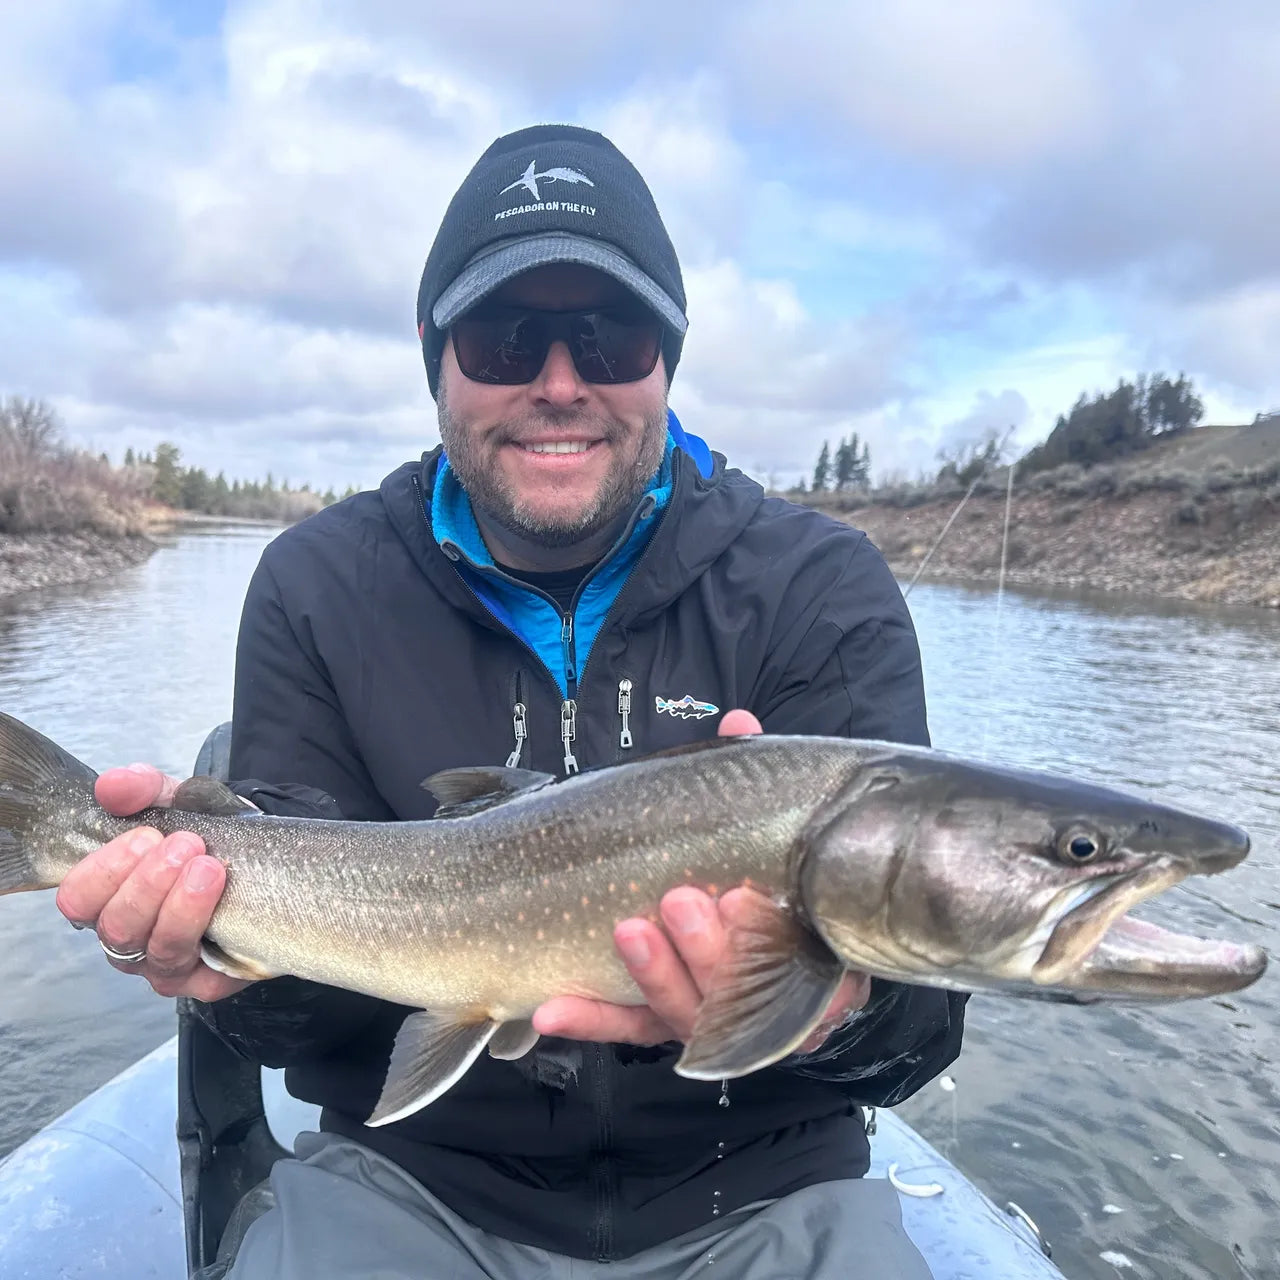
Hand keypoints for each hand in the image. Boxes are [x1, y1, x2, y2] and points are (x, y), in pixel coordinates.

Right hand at [55, 764, 250, 1001]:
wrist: (267, 859)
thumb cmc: (207, 837)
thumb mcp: (177, 802)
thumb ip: (143, 789)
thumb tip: (113, 786)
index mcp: (109, 897)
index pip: (78, 899)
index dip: (104, 871)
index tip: (145, 836)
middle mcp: (130, 938)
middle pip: (116, 928)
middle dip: (148, 885)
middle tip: (186, 845)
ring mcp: (166, 965)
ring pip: (158, 950)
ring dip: (182, 906)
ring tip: (210, 867)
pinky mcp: (207, 982)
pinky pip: (201, 973)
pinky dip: (211, 933)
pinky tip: (225, 901)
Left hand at [531, 709, 870, 1050]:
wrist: (740, 907)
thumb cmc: (759, 863)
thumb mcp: (760, 822)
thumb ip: (751, 782)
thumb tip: (737, 723)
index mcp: (805, 952)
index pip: (796, 966)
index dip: (767, 941)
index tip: (740, 899)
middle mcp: (763, 996)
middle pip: (739, 996)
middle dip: (706, 952)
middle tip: (679, 901)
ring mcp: (709, 1014)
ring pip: (683, 1015)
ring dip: (653, 976)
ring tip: (627, 931)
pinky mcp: (659, 1022)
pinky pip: (627, 1026)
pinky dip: (592, 1018)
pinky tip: (552, 1008)